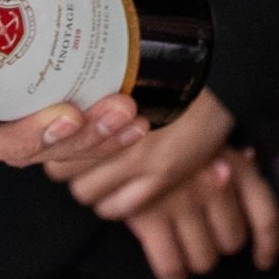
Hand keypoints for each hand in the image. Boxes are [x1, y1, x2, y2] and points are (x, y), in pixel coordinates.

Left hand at [53, 90, 241, 214]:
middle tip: (75, 157)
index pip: (55, 140)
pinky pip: (117, 207)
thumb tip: (65, 103)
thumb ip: (100, 90)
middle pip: (62, 170)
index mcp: (103, 105)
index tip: (61, 138)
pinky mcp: (161, 178)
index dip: (55, 143)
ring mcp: (139, 160)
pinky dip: (112, 203)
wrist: (224, 79)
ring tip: (97, 175)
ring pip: (86, 193)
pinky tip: (118, 191)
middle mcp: (116, 134)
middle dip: (67, 167)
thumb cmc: (173, 71)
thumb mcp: (130, 73)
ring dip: (88, 186)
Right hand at [115, 149, 278, 278]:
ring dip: (197, 258)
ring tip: (186, 246)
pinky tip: (174, 276)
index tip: (263, 261)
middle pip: (232, 241)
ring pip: (204, 259)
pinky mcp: (149, 217)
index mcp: (234, 165)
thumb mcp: (210, 137)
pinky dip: (174, 276)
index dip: (268, 245)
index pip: (265, 216)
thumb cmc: (170, 133)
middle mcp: (212, 185)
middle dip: (220, 243)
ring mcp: (181, 202)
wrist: (120, 123)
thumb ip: (233, 156)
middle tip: (205, 233)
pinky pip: (171, 266)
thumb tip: (252, 161)